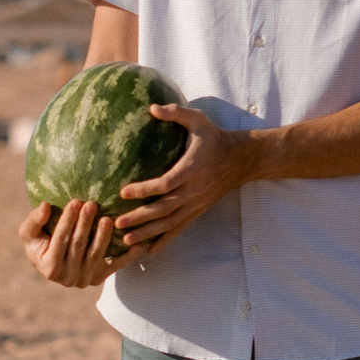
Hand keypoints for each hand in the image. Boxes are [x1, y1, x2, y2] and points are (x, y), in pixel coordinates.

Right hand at [20, 198, 139, 288]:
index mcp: (49, 267)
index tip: (75, 201)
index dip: (67, 221)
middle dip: (85, 224)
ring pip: (97, 254)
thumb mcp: (29, 233)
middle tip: (92, 204)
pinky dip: (128, 256)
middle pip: (79, 246)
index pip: (60, 240)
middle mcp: (67, 278)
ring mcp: (85, 279)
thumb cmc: (39, 243)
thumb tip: (45, 206)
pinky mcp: (100, 278)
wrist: (51, 262)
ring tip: (108, 218)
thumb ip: (34, 221)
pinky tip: (137, 243)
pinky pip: (116, 265)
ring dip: (103, 236)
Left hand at [112, 103, 256, 250]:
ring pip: (170, 223)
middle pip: (164, 209)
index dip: (145, 189)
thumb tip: (151, 107)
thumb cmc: (214, 137)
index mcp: (191, 169)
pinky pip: (179, 229)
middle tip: (117, 223)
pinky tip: (149, 252)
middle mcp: (193, 190)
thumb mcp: (198, 120)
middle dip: (140, 218)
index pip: (166, 183)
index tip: (123, 192)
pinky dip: (164, 241)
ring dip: (148, 233)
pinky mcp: (197, 211)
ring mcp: (196, 204)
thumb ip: (175, 113)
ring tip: (126, 241)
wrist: (241, 159)